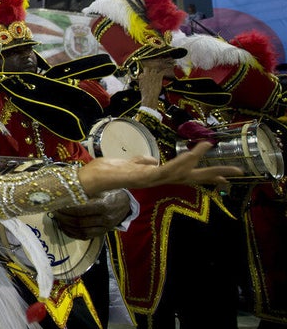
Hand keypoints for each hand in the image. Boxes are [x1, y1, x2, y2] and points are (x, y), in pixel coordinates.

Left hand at [52, 189, 130, 239]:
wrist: (125, 203)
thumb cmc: (111, 191)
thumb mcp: (101, 187)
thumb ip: (86, 189)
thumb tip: (64, 188)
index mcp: (104, 205)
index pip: (80, 210)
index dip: (66, 208)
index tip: (57, 204)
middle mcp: (105, 218)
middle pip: (79, 221)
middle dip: (63, 217)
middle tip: (54, 210)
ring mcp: (104, 228)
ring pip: (80, 230)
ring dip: (65, 225)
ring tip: (57, 218)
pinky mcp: (102, 233)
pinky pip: (84, 236)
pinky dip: (72, 233)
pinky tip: (64, 227)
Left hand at [78, 141, 239, 194]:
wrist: (90, 179)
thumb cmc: (106, 171)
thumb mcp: (128, 163)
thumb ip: (141, 162)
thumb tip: (152, 160)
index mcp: (156, 176)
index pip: (185, 176)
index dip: (205, 176)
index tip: (226, 178)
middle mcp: (158, 180)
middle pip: (191, 178)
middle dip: (214, 175)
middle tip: (238, 172)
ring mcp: (152, 180)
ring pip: (182, 172)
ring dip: (197, 160)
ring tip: (210, 148)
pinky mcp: (145, 178)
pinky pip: (167, 169)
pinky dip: (180, 162)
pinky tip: (191, 154)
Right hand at [136, 58, 171, 107]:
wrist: (150, 96)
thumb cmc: (145, 93)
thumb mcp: (140, 86)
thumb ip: (141, 80)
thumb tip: (141, 77)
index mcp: (141, 77)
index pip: (142, 71)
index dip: (145, 72)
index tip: (147, 74)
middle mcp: (146, 74)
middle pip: (148, 68)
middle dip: (150, 70)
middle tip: (152, 72)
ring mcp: (153, 75)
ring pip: (154, 69)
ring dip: (156, 71)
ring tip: (158, 71)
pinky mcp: (158, 76)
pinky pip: (162, 71)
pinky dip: (165, 70)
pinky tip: (167, 68)